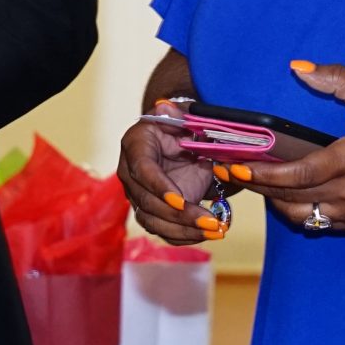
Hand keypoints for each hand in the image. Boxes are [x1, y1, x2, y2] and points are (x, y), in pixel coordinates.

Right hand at [118, 104, 228, 244]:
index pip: (142, 170)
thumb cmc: (183, 128)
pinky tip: (208, 234)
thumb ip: (179, 115)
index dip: (159, 187)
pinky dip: (185, 236)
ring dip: (184, 230)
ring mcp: (138, 195)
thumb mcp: (185, 118)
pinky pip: (163, 231)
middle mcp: (130, 173)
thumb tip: (166, 108)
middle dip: (179, 216)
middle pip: (147, 202)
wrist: (183, 142)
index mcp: (135, 144)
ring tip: (215, 230)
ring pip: (152, 221)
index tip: (181, 201)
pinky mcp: (151, 212)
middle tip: (209, 222)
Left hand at [239, 61, 344, 234]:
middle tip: (230, 171)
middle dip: (258, 186)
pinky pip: (319, 222)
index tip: (237, 165)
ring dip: (275, 201)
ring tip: (255, 182)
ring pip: (302, 215)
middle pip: (291, 197)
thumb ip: (337, 79)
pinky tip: (286, 194)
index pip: (298, 174)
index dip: (264, 173)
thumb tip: (298, 68)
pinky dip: (298, 210)